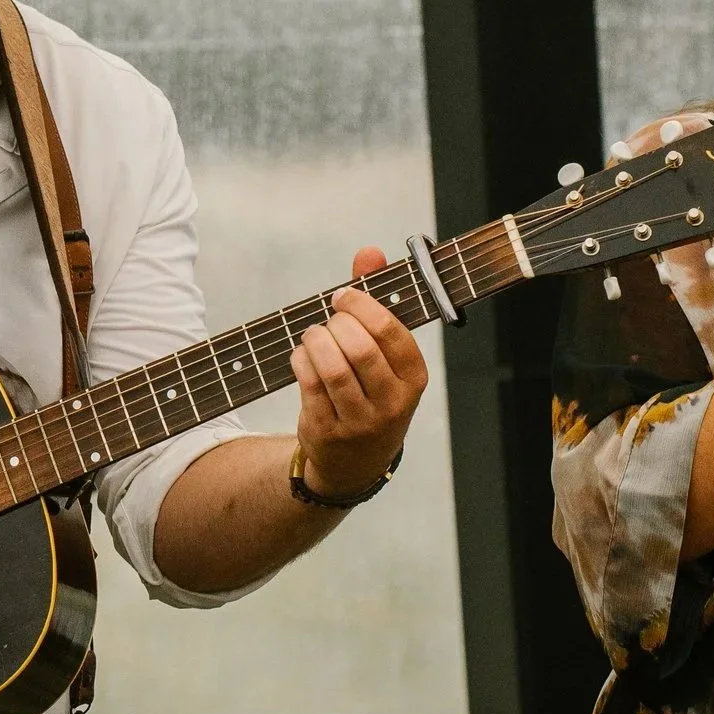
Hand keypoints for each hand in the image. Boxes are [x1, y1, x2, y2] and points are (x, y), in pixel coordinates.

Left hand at [289, 247, 430, 500]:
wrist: (355, 460)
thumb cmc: (370, 389)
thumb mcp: (383, 353)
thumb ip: (377, 297)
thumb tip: (369, 252)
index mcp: (414, 379)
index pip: (392, 332)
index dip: (362, 305)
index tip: (343, 296)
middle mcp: (392, 404)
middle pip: (360, 348)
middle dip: (336, 323)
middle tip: (329, 318)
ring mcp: (359, 422)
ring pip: (332, 368)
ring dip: (315, 340)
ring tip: (313, 334)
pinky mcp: (327, 431)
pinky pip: (308, 384)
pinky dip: (300, 360)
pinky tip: (302, 354)